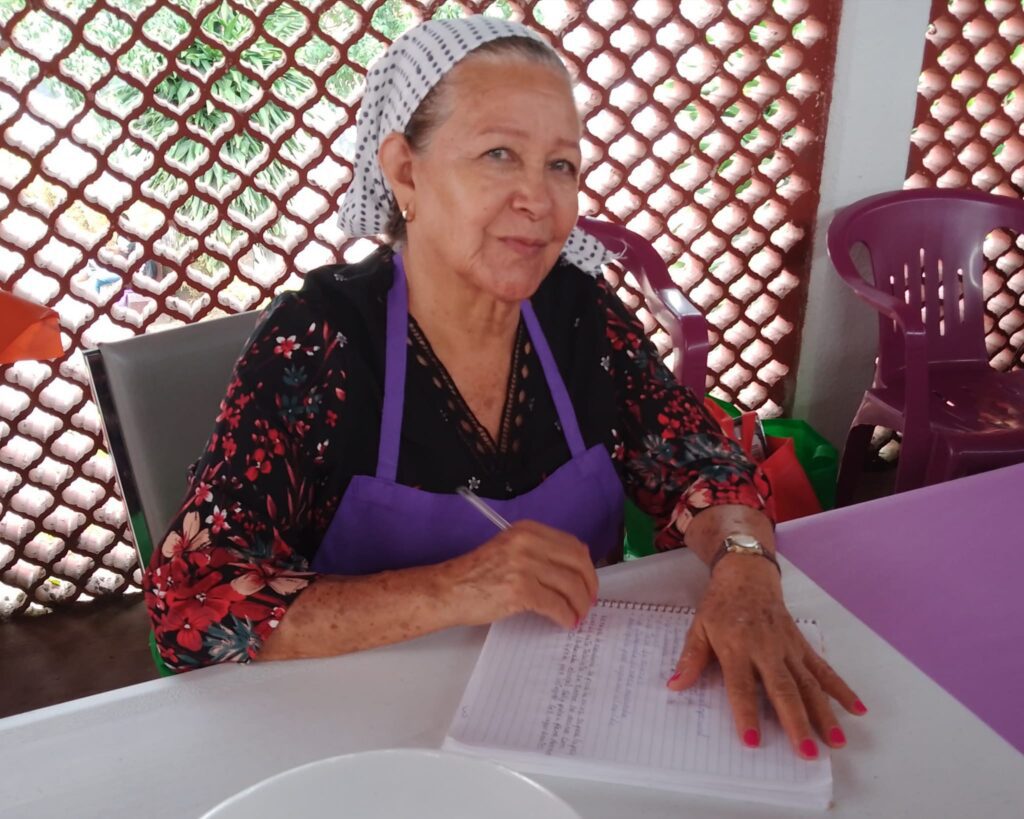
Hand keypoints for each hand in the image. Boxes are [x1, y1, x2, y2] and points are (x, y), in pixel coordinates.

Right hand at [440, 520, 598, 629]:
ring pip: (569, 585)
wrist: (448, 589)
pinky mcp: (519, 589)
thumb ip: (538, 553)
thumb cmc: (476, 575)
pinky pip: (556, 604)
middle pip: (577, 562)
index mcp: (527, 530)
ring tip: (578, 616)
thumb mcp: (510, 550)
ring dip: (579, 604)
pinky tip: (566, 622)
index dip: (586, 566)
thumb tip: (574, 571)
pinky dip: (566, 616)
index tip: (589, 582)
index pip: (572, 544)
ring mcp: (523, 565)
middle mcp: (527, 542)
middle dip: (589, 585)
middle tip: (589, 601)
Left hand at [667, 556, 865, 758]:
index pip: (741, 686)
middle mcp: (766, 650)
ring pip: (809, 684)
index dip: (746, 714)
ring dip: (824, 713)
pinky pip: (824, 669)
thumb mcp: (699, 628)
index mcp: (737, 647)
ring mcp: (788, 648)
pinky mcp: (802, 645)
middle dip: (796, 722)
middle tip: (806, 752)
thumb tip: (674, 686)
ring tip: (836, 741)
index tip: (753, 742)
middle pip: (783, 689)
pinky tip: (856, 709)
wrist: (747, 575)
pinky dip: (842, 689)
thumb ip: (690, 658)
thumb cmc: (720, 606)